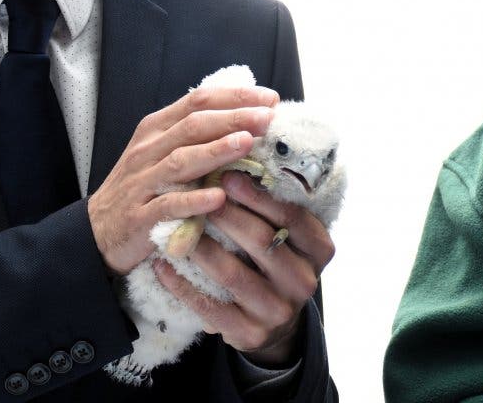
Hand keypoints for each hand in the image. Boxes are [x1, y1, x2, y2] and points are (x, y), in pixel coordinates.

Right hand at [88, 86, 277, 275]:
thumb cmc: (143, 187)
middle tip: (268, 117)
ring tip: (247, 143)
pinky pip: (168, 205)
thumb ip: (197, 134)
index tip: (270, 98)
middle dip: (233, 118)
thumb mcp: (163, 151)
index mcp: (157, 128)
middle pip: (193, 126)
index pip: (197, 102)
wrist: (97, 230)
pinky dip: (193, 201)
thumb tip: (247, 117)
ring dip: (216, 151)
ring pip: (181, 160)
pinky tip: (219, 198)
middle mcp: (148, 150)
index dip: (234, 97)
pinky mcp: (140, 217)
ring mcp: (142, 182)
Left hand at [154, 170, 335, 364]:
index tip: (229, 175)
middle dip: (228, 215)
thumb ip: (275, 202)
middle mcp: (304, 282)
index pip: (292, 217)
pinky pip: (211, 308)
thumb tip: (243, 149)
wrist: (271, 318)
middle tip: (199, 194)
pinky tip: (163, 265)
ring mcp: (278, 311)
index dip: (260, 195)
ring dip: (203, 247)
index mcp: (320, 250)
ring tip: (178, 225)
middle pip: (263, 242)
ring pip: (234, 275)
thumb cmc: (274, 258)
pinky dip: (183, 285)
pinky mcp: (250, 334)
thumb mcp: (286, 233)